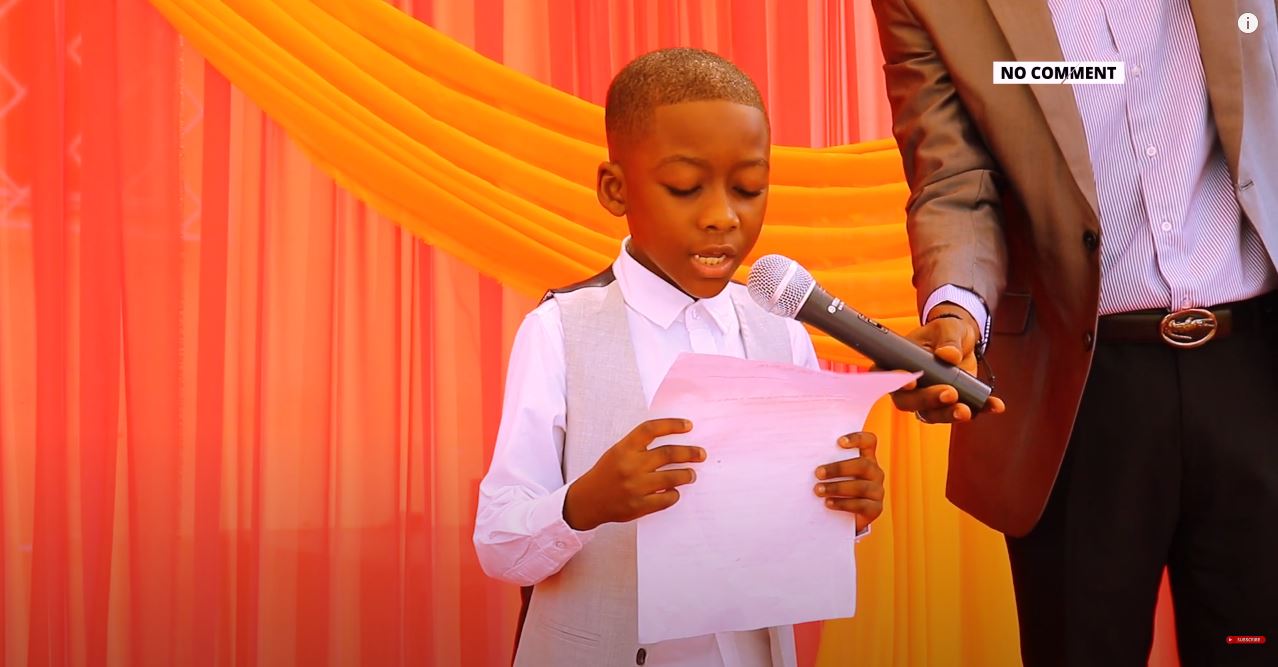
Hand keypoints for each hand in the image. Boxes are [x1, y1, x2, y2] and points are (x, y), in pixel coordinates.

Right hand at [563, 418, 704, 530]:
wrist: (587, 500)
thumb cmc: (606, 473)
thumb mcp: (618, 452)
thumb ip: (640, 446)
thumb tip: (674, 441)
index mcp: (624, 448)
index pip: (651, 429)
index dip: (672, 425)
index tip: (688, 426)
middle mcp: (630, 465)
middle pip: (668, 454)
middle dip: (690, 453)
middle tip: (701, 454)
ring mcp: (635, 487)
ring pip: (672, 478)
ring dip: (687, 475)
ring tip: (691, 474)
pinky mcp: (639, 506)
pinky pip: (667, 499)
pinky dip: (674, 494)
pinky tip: (674, 492)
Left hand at [815, 431, 884, 532]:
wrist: (842, 516)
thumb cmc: (835, 487)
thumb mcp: (833, 473)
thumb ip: (827, 462)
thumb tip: (804, 455)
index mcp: (867, 458)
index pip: (869, 441)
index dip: (857, 439)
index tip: (839, 442)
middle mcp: (875, 472)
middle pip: (862, 465)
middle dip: (838, 468)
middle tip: (818, 473)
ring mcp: (877, 491)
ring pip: (861, 487)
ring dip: (837, 488)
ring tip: (818, 490)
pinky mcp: (875, 508)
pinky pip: (861, 505)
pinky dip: (842, 504)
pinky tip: (828, 503)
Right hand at [882, 303, 1005, 422]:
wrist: (962, 338)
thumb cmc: (945, 332)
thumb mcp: (947, 328)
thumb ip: (948, 340)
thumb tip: (949, 355)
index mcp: (899, 364)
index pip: (888, 377)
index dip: (895, 383)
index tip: (910, 384)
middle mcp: (911, 387)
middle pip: (910, 402)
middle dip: (929, 401)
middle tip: (949, 393)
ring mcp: (931, 398)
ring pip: (933, 414)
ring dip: (949, 415)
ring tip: (967, 410)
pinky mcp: (952, 403)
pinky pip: (964, 411)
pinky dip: (980, 410)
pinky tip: (994, 406)